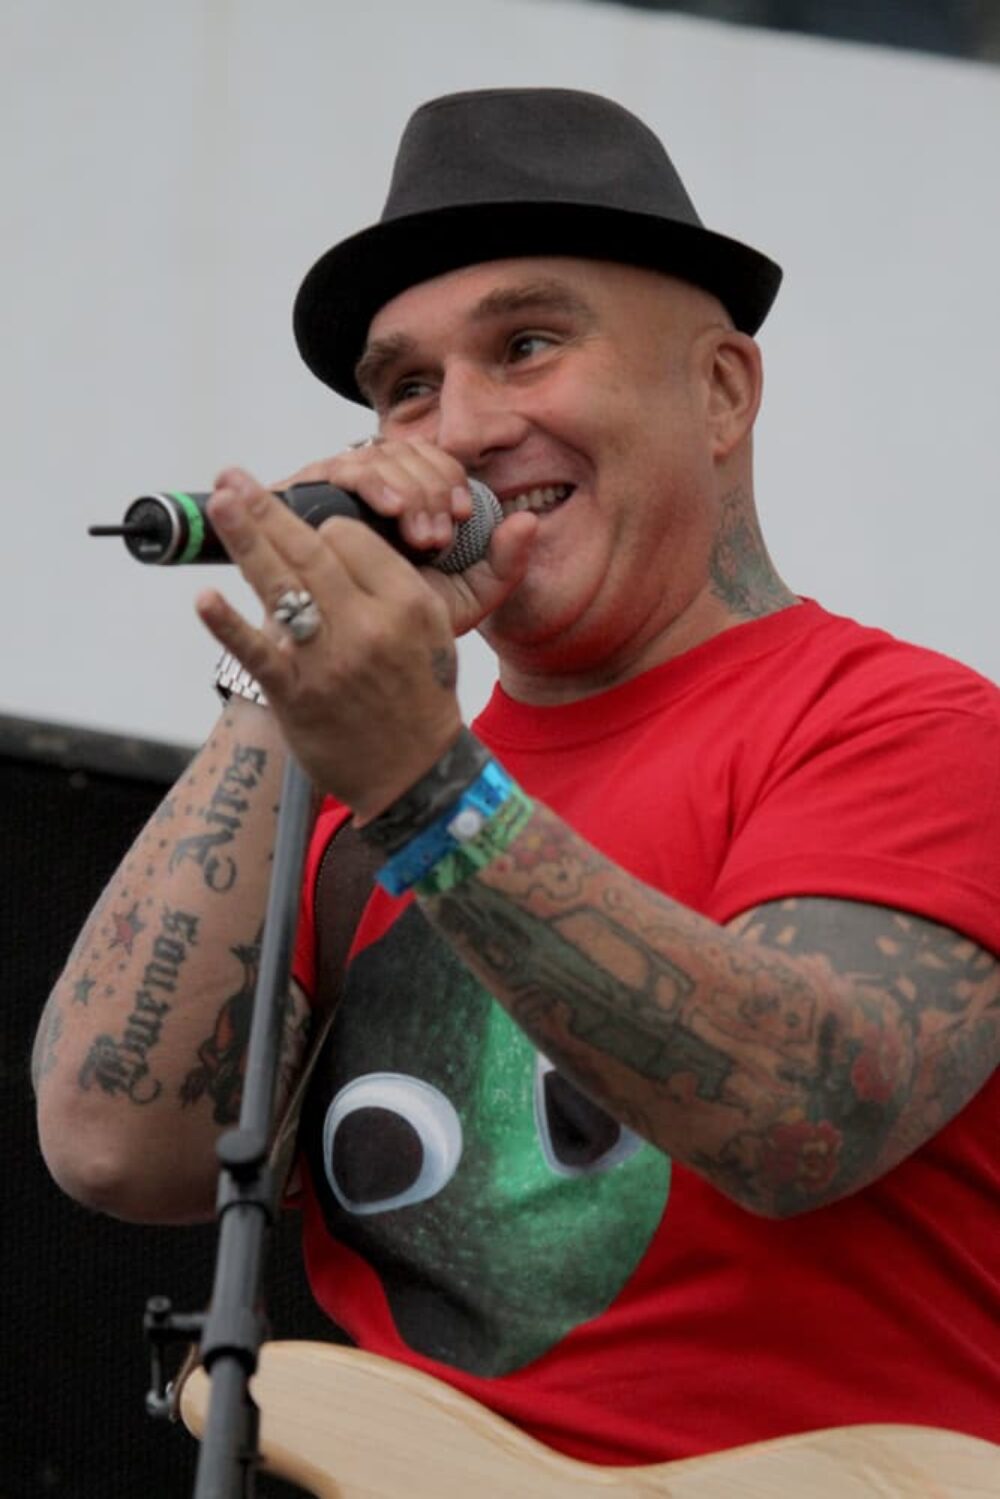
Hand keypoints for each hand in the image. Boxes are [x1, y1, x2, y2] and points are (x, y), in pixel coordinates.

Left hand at [195, 466, 466, 814]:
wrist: (415, 773)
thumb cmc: (419, 694)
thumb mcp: (433, 628)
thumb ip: (393, 581)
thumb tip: (337, 535)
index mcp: (406, 603)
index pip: (350, 538)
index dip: (322, 528)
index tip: (308, 532)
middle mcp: (368, 626)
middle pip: (309, 550)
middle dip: (268, 509)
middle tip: (232, 477)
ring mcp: (329, 660)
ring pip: (281, 585)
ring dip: (245, 538)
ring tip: (220, 502)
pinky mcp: (296, 694)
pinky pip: (257, 653)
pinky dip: (228, 625)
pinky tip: (205, 600)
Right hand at [275, 440, 537, 637]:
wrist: (349, 660)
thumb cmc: (402, 628)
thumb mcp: (465, 599)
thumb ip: (504, 564)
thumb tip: (529, 519)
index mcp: (408, 500)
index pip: (433, 460)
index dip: (451, 478)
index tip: (462, 515)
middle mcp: (373, 487)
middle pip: (407, 454)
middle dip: (432, 490)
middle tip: (439, 538)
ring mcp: (337, 487)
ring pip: (380, 457)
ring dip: (409, 491)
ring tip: (420, 538)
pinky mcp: (307, 493)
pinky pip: (342, 468)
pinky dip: (372, 483)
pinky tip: (390, 510)